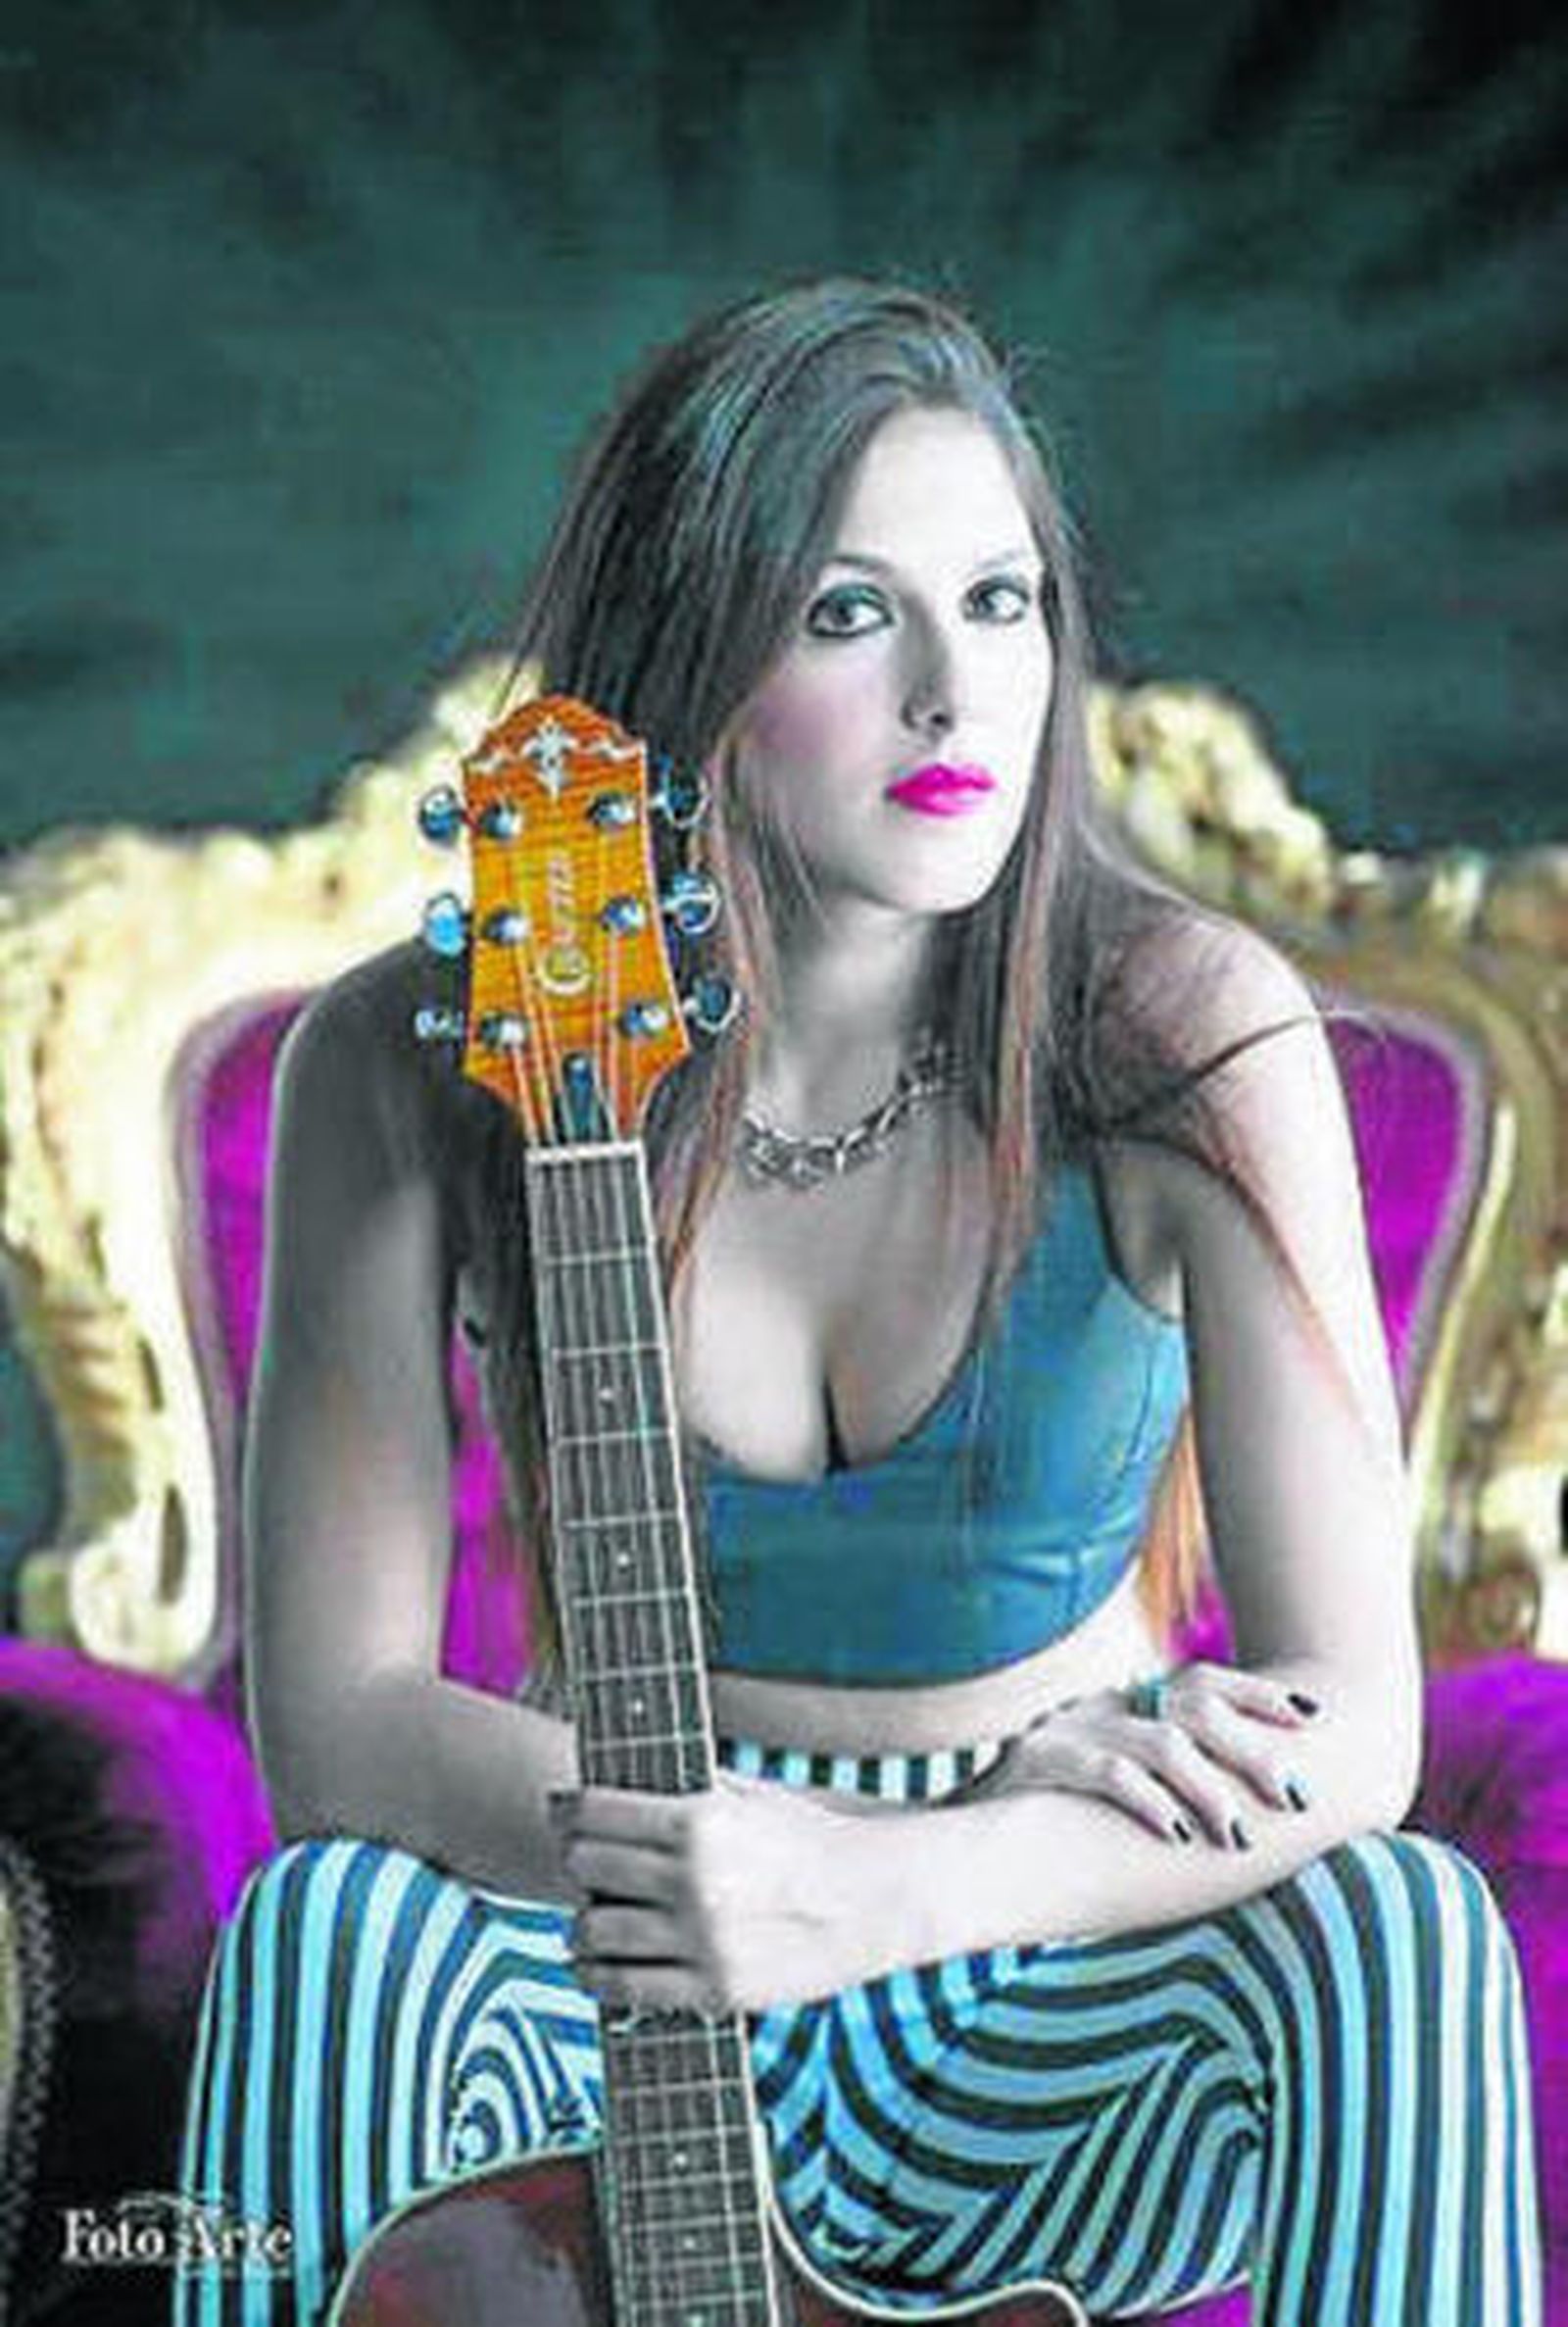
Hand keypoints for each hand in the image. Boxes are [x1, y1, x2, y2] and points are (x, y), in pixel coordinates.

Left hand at [556, 1772, 900, 2015]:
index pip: (595, 1813)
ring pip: (593, 1929)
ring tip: (594, 1915)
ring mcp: (703, 1941)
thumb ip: (684, 1791)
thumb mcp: (749, 1796)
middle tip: (586, 1860)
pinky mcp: (714, 1991)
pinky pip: (624, 1988)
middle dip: (578, 1859)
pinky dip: (596, 1975)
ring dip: (584, 1921)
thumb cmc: (811, 1837)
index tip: (565, 1809)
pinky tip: (595, 1963)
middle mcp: (695, 1881)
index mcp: (701, 1822)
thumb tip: (613, 1786)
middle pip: (585, 1867)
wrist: (877, 1898)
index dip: (570, 1808)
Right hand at [966, 1661, 1321, 1848]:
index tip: (1313, 1714)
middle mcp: (1103, 1706)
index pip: (1203, 1681)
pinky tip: (1175, 1834)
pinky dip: (1147, 1801)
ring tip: (1239, 1835)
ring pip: (1160, 1743)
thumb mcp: (1117, 1789)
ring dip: (1208, 1790)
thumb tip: (1253, 1808)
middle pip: (1194, 1707)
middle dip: (1252, 1749)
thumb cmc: (1053, 1829)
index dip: (1259, 1694)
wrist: (960, 1842)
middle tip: (1295, 1795)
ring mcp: (1071, 1729)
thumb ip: (1170, 1782)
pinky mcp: (1041, 1761)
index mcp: (1125, 1705)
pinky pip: (1107, 1774)